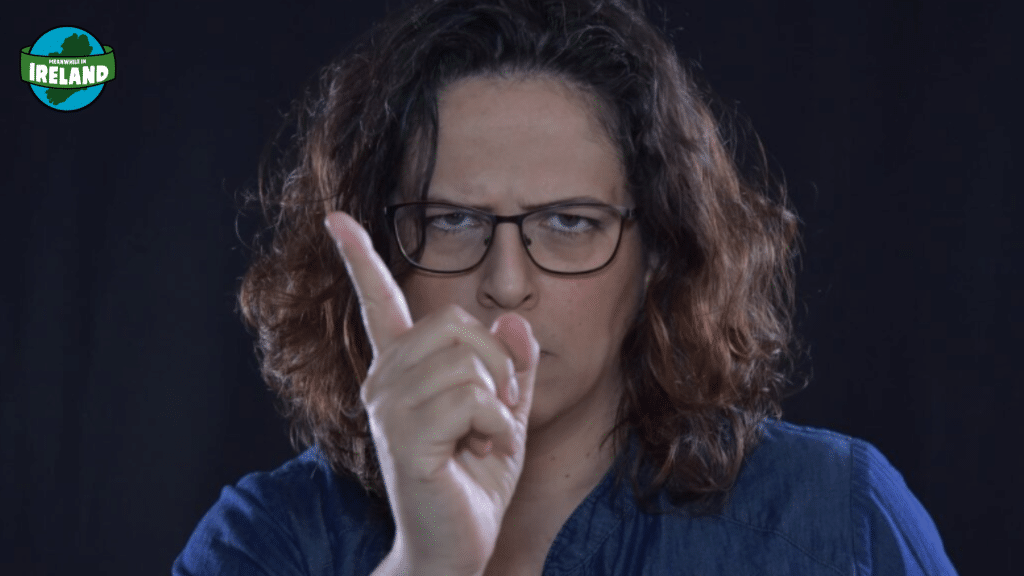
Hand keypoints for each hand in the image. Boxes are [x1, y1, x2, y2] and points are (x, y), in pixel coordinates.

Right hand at [325, 211, 539, 575]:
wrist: (456, 546)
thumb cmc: (473, 482)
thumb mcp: (506, 417)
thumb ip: (512, 369)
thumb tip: (513, 322)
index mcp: (401, 372)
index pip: (378, 304)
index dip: (360, 259)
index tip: (337, 219)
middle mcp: (384, 382)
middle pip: (454, 322)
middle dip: (496, 362)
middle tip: (499, 408)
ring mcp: (389, 409)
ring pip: (466, 361)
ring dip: (499, 400)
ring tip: (485, 437)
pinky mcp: (404, 438)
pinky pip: (471, 399)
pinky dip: (496, 425)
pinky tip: (481, 452)